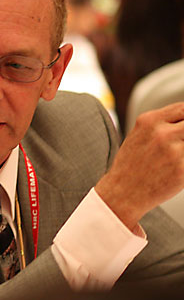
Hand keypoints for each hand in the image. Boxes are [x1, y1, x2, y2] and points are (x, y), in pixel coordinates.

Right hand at [95, 102, 183, 228]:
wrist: (121, 192)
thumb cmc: (130, 165)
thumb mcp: (139, 135)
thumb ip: (163, 124)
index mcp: (149, 121)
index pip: (183, 107)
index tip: (183, 127)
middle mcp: (161, 133)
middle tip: (179, 145)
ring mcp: (173, 151)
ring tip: (175, 157)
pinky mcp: (182, 170)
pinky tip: (174, 169)